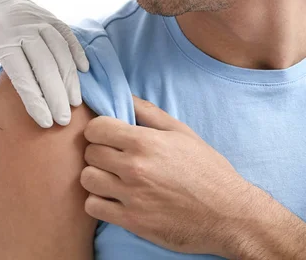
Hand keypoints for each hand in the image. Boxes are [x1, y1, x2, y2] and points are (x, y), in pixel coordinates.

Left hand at [0, 0, 88, 134]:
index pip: (23, 76)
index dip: (36, 102)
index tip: (45, 123)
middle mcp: (21, 25)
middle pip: (46, 65)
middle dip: (57, 95)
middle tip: (64, 120)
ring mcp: (35, 16)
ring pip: (60, 50)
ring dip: (70, 77)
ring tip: (74, 102)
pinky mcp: (42, 12)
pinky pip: (65, 32)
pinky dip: (75, 50)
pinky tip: (82, 70)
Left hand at [80, 96, 251, 255]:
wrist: (230, 216)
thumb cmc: (208, 171)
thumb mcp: (182, 133)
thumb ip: (149, 112)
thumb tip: (124, 96)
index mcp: (145, 142)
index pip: (95, 129)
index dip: (98, 130)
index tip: (107, 136)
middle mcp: (134, 167)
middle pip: (90, 153)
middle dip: (99, 153)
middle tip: (114, 159)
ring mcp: (131, 196)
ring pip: (87, 179)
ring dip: (96, 178)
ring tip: (112, 179)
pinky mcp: (131, 221)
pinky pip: (93, 206)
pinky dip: (99, 202)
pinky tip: (114, 199)